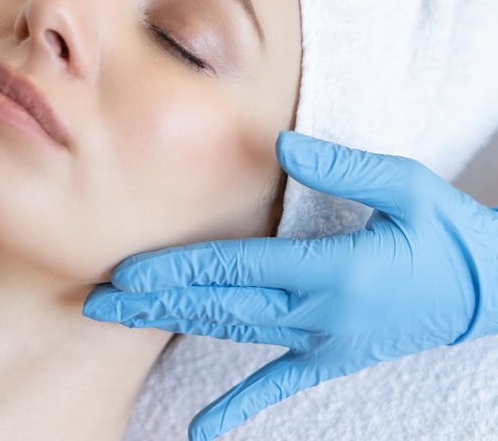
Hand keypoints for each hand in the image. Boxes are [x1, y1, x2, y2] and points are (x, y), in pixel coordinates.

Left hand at [84, 131, 497, 439]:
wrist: (490, 292)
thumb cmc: (446, 234)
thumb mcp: (407, 186)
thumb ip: (343, 168)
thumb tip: (283, 144)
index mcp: (331, 270)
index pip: (234, 269)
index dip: (176, 269)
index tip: (126, 271)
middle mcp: (317, 311)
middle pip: (218, 304)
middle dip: (154, 301)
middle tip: (97, 300)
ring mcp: (322, 341)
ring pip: (232, 333)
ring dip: (174, 328)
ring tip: (124, 324)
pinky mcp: (332, 358)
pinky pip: (278, 385)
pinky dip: (239, 408)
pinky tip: (204, 432)